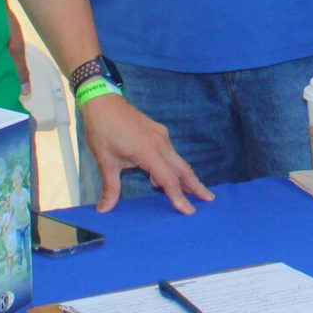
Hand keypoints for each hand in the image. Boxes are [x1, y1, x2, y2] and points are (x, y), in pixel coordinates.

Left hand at [81, 95, 212, 213]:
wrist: (103, 101)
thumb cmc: (102, 129)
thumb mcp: (105, 160)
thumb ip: (110, 187)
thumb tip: (103, 209)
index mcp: (148, 152)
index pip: (169, 180)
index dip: (179, 197)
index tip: (189, 211)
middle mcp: (160, 143)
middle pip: (183, 169)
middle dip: (197, 185)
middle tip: (209, 200)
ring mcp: (161, 136)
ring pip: (178, 160)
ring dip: (185, 177)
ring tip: (192, 192)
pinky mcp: (158, 131)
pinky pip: (170, 153)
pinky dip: (172, 167)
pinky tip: (162, 178)